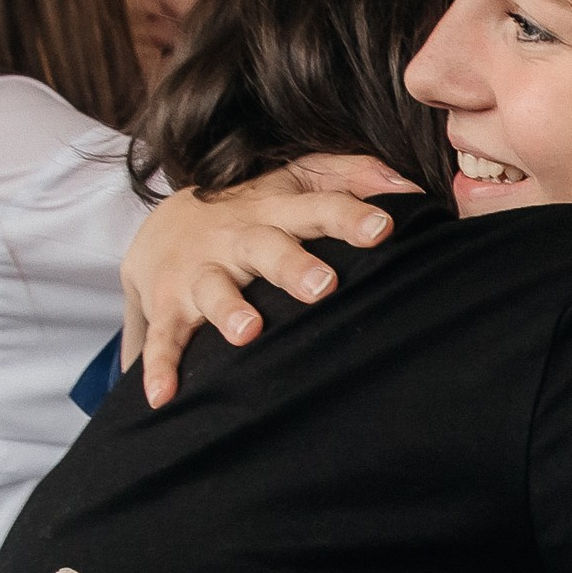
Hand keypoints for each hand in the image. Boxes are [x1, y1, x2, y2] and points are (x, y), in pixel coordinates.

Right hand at [123, 159, 420, 405]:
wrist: (158, 230)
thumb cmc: (250, 211)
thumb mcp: (294, 181)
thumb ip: (353, 176)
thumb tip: (413, 186)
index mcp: (274, 210)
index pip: (317, 207)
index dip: (348, 215)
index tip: (382, 228)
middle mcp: (237, 239)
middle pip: (267, 247)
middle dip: (293, 265)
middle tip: (323, 286)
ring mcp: (199, 273)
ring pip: (215, 289)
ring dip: (228, 310)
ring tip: (248, 332)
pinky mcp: (166, 305)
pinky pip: (164, 337)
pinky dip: (160, 366)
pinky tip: (163, 396)